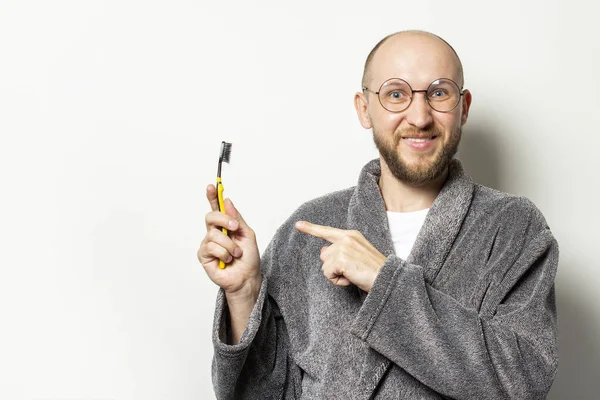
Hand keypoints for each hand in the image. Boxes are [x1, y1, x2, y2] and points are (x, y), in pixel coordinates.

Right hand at [198, 184, 261, 302]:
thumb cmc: (248, 258)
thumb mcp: (247, 234)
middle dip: (223, 219)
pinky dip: (224, 253)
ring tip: (236, 254)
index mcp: (225, 226)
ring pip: (214, 234)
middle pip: (210, 216)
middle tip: (235, 227)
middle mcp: (214, 233)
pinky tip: (227, 260)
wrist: (247, 278)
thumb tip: (227, 201)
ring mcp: (208, 244)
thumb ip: (236, 218)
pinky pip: (211, 247)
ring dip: (230, 245)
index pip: (216, 208)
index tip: (212, 186)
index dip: (213, 196)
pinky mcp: (204, 255)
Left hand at [294, 221, 386, 291]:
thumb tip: (323, 251)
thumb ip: (340, 250)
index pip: (327, 231)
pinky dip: (337, 281)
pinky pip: (328, 274)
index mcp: (351, 235)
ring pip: (325, 266)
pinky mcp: (340, 259)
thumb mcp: (357, 255)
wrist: (387, 279)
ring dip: (336, 275)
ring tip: (353, 275)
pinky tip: (350, 279)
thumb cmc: (374, 270)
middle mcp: (346, 238)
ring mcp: (343, 248)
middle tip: (352, 271)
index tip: (298, 225)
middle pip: (324, 255)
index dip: (311, 228)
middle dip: (333, 267)